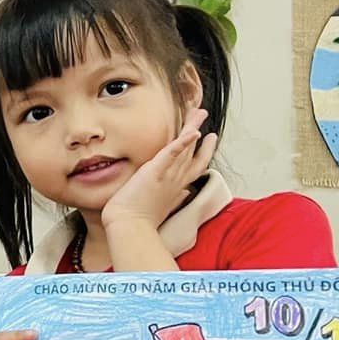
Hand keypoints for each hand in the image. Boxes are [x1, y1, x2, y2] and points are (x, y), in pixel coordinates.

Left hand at [101, 107, 214, 231]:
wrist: (129, 227)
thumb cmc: (139, 220)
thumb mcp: (161, 205)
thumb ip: (173, 197)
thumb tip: (183, 193)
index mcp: (177, 187)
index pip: (194, 165)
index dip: (203, 150)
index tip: (209, 138)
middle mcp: (176, 179)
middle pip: (193, 151)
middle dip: (198, 130)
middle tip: (203, 114)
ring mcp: (167, 175)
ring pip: (185, 148)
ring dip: (192, 128)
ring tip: (197, 112)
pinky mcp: (155, 172)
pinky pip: (171, 153)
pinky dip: (182, 142)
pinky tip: (192, 131)